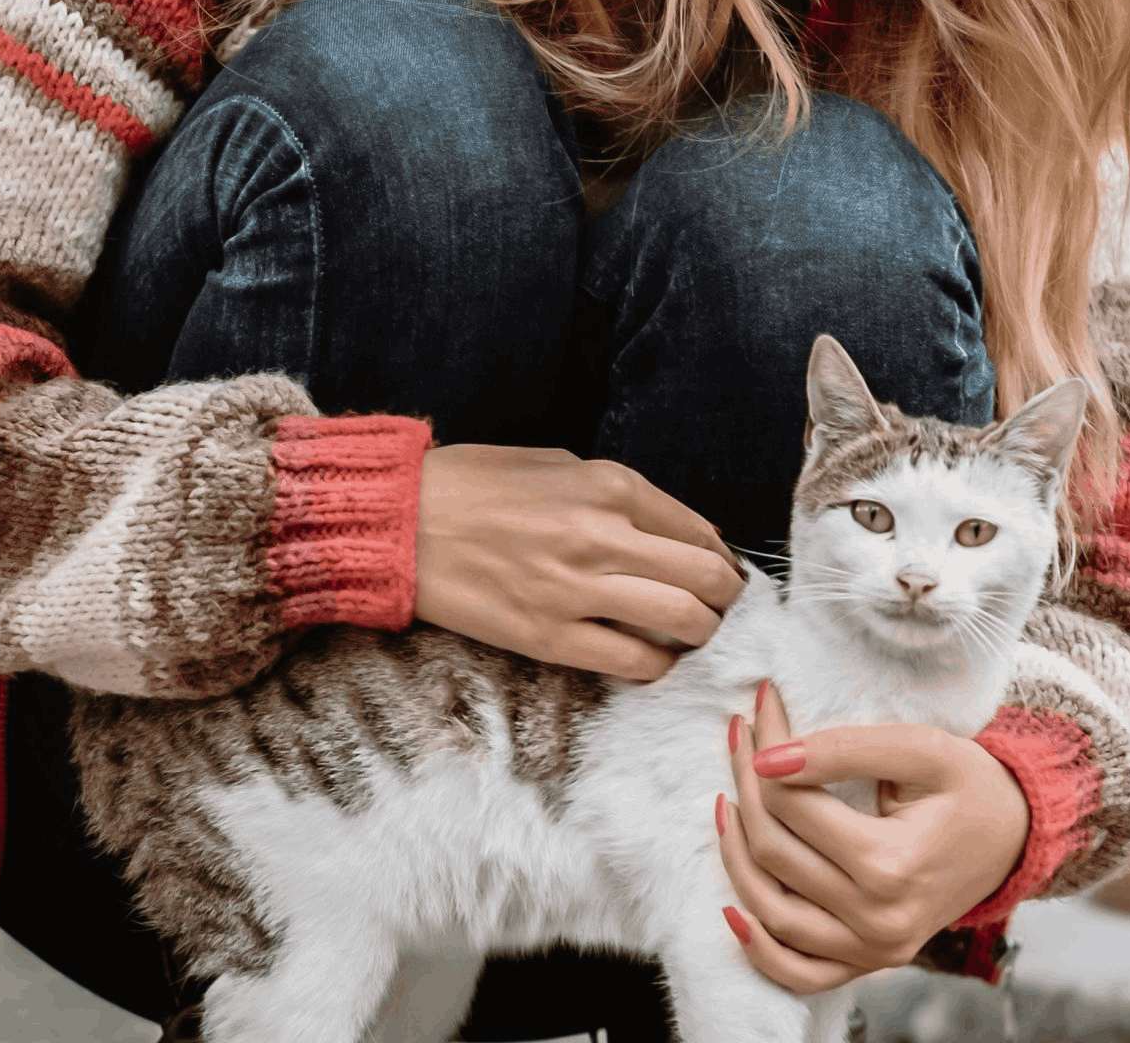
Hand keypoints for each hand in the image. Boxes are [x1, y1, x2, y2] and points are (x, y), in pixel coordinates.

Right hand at [412, 443, 746, 680]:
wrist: (404, 522)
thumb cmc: (478, 484)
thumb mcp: (559, 464)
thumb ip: (621, 495)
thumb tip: (678, 530)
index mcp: (610, 485)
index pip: (699, 530)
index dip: (722, 556)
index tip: (722, 569)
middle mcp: (604, 535)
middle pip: (706, 578)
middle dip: (725, 597)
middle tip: (719, 605)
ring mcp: (579, 590)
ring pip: (683, 622)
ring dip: (700, 632)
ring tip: (690, 632)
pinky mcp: (551, 638)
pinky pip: (633, 663)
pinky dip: (656, 664)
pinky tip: (650, 657)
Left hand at [713, 678, 1029, 990]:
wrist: (1014, 836)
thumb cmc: (969, 784)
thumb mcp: (919, 748)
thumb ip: (845, 750)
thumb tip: (769, 758)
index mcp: (890, 865)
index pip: (792, 804)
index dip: (765, 748)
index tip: (760, 704)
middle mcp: (878, 921)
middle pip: (774, 852)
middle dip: (745, 785)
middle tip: (739, 735)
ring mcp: (873, 951)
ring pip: (772, 911)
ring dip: (736, 854)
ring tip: (729, 798)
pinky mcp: (871, 962)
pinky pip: (800, 972)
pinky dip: (759, 947)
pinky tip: (733, 906)